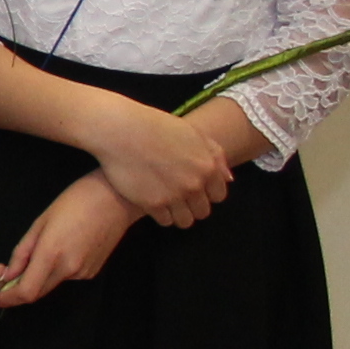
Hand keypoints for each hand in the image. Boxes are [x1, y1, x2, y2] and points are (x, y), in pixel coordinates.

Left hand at [0, 171, 140, 306]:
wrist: (117, 198)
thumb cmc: (76, 201)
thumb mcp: (41, 222)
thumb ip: (22, 252)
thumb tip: (8, 275)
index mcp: (52, 254)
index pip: (26, 292)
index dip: (7, 299)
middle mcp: (69, 269)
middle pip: (37, 292)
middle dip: (17, 287)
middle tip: (4, 270)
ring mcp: (84, 272)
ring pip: (50, 283)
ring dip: (36, 276)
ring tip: (36, 249)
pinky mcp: (93, 271)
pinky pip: (65, 276)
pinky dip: (53, 270)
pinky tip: (59, 247)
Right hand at [80, 98, 232, 226]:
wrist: (120, 130)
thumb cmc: (156, 126)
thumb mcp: (192, 133)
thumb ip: (215, 155)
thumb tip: (229, 179)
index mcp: (208, 166)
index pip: (218, 195)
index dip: (206, 193)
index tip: (193, 188)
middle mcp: (195, 184)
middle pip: (203, 211)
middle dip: (193, 205)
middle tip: (177, 195)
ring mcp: (175, 195)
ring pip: (185, 221)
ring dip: (178, 214)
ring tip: (166, 202)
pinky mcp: (153, 204)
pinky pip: (165, 221)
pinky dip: (160, 215)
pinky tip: (152, 202)